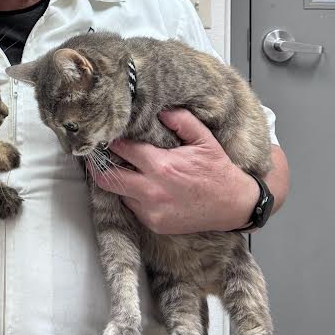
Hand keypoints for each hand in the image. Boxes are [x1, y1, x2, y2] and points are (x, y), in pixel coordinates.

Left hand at [88, 109, 258, 234]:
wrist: (233, 206)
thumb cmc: (217, 171)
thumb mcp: (204, 139)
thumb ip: (181, 120)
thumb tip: (161, 110)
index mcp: (161, 165)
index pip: (122, 150)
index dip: (112, 141)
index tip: (107, 136)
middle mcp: (152, 190)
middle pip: (108, 178)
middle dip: (100, 166)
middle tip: (100, 156)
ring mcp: (151, 210)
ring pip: (118, 193)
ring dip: (119, 181)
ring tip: (123, 169)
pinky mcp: (154, 224)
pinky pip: (132, 207)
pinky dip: (132, 196)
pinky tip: (141, 186)